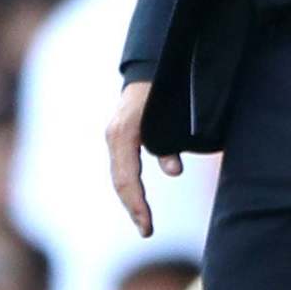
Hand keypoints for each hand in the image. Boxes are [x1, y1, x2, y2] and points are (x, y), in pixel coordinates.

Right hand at [106, 81, 184, 236]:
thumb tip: (174, 172)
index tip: (147, 226)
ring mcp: (116, 134)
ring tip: (144, 220)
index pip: (127, 179)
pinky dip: (132, 182)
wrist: (154, 59)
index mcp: (125, 133)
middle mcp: (116, 136)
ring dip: (132, 198)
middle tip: (147, 230)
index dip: (137, 204)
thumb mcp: (171, 112)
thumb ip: (171, 141)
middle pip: (121, 181)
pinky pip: (125, 163)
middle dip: (134, 207)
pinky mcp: (122, 133)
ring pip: (121, 174)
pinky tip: (140, 198)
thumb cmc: (167, 84)